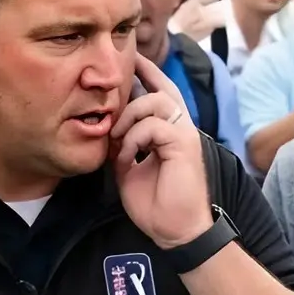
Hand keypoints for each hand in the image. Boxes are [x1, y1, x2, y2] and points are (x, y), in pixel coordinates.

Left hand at [110, 54, 212, 247]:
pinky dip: (134, 139)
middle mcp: (180, 129)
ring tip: (117, 139)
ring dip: (130, 117)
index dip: (147, 75)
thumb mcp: (130, 172)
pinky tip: (126, 157)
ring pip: (157, 101)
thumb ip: (123, 148)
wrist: (175, 232)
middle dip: (140, 80)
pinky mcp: (184, 144)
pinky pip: (154, 126)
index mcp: (170, 133)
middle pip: (163, 88)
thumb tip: (109, 133)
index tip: (130, 62)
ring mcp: (184, 134)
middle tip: (116, 95)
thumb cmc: (156, 207)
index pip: (161, 94)